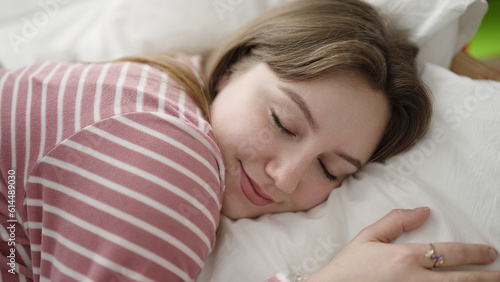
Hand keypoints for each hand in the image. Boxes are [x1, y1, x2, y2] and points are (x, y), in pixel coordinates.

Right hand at [308, 208, 499, 281]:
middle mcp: (416, 279)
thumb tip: (423, 211)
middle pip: (460, 278)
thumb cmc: (349, 267)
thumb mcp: (368, 237)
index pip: (449, 253)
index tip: (489, 253)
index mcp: (406, 257)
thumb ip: (396, 221)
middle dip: (486, 276)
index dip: (473, 253)